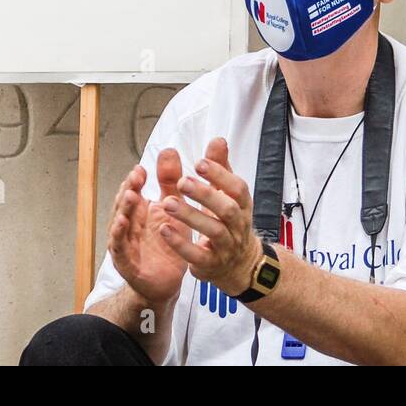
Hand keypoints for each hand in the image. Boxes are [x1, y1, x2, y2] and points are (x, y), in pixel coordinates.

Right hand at [108, 148, 188, 305]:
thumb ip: (171, 182)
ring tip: (131, 195)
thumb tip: (169, 149)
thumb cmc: (168, 243)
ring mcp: (125, 245)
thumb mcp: (173, 209)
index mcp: (139, 212)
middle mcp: (128, 226)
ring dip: (123, 209)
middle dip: (129, 190)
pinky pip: (120, 249)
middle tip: (136, 177)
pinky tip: (122, 224)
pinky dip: (118, 237)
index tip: (142, 168)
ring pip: (120, 224)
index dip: (135, 180)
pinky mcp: (127, 264)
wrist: (168, 282)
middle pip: (124, 205)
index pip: (133, 192)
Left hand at [158, 137, 262, 297]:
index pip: (237, 188)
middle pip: (227, 209)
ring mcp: (226, 247)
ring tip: (168, 203)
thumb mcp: (229, 195)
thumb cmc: (230, 222)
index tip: (199, 163)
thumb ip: (221, 168)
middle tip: (182, 181)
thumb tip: (218, 140)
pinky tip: (164, 230)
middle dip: (205, 194)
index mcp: (242, 205)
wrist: (240, 265)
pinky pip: (197, 255)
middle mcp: (238, 225)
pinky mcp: (211, 264)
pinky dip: (180, 244)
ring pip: (213, 231)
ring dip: (190, 216)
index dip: (221, 175)